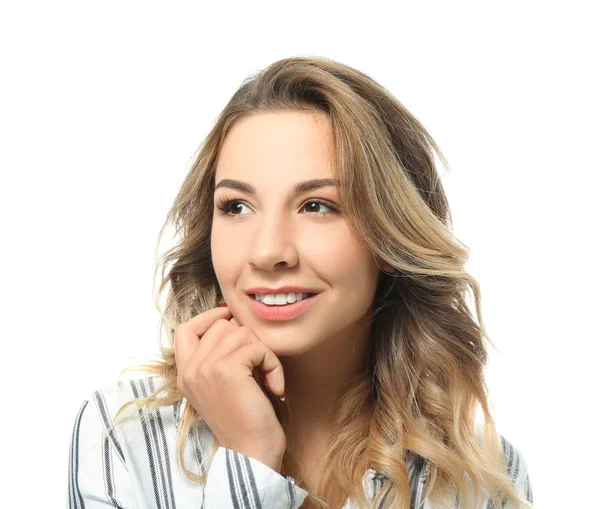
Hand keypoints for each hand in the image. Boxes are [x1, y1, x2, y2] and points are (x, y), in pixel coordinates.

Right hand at [174, 305, 286, 471]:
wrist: (251, 453)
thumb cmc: (244, 420)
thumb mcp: (220, 385)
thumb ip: (216, 357)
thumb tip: (230, 320)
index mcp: (185, 374)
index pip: (184, 329)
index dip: (209, 317)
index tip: (231, 320)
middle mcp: (190, 370)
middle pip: (220, 325)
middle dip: (246, 340)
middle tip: (257, 367)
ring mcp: (206, 368)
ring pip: (241, 333)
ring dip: (263, 353)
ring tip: (266, 378)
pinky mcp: (227, 369)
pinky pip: (258, 347)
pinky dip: (273, 364)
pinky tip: (275, 387)